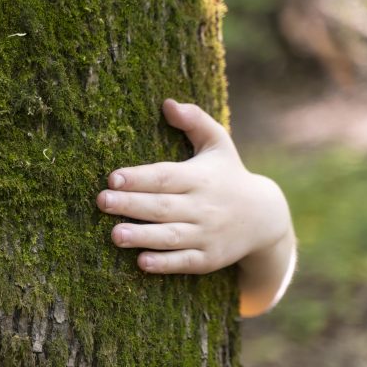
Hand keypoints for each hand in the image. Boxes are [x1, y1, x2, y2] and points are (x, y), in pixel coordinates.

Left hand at [96, 99, 294, 315]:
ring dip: (142, 236)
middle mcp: (203, 206)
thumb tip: (168, 103)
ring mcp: (207, 234)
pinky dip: (164, 263)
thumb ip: (195, 121)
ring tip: (114, 234)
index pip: (166, 176)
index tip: (113, 177)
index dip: (139, 177)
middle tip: (101, 201)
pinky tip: (141, 262)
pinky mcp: (208, 259)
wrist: (265, 218)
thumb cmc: (228, 175)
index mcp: (200, 178)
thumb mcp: (218, 144)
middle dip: (130, 204)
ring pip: (171, 236)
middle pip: (162, 206)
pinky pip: (185, 262)